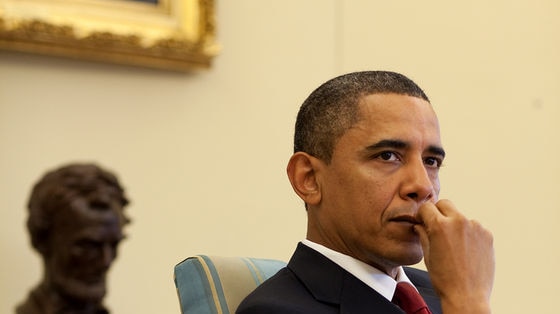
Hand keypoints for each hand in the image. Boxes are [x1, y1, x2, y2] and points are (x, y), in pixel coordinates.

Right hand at [414, 199, 494, 313]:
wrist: (467, 296)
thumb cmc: (444, 279)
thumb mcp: (427, 255)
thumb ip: (423, 234)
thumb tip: (420, 225)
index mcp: (440, 226)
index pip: (427, 207)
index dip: (422, 214)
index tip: (423, 221)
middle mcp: (459, 222)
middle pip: (445, 204)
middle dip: (438, 212)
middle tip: (437, 228)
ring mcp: (475, 227)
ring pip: (460, 216)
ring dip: (455, 224)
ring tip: (453, 244)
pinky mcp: (487, 235)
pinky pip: (474, 227)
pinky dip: (468, 234)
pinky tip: (465, 250)